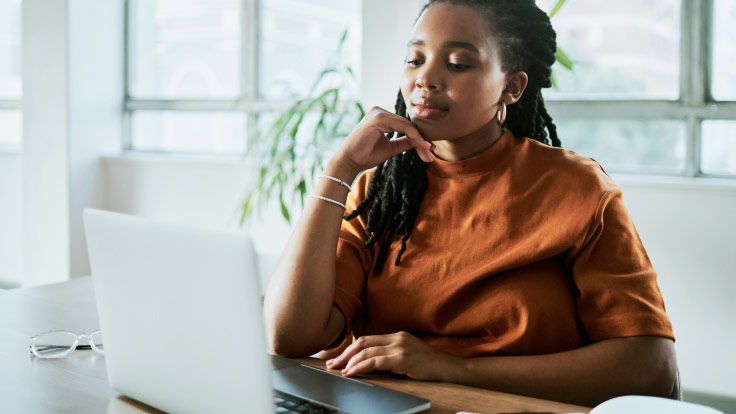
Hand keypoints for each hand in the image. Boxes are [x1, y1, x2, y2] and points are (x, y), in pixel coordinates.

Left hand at [324, 331, 456, 380]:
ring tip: (340, 370)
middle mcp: (396, 338)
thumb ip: (391, 354)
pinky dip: (361, 367)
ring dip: (350, 361)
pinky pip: (375, 361)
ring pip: (367, 351)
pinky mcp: (402, 359)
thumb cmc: (429, 365)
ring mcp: (400, 347)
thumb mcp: (408, 355)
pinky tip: (353, 372)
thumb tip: (369, 363)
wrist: (449, 368)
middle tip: (332, 364)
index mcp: (397, 336)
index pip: (367, 339)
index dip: (350, 348)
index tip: (339, 357)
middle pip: (363, 343)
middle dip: (345, 354)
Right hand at [331, 107, 434, 177]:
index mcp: (381, 116)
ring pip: (408, 126)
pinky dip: (414, 137)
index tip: (429, 151)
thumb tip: (421, 142)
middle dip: (421, 141)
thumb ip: (404, 142)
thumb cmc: (365, 156)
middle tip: (431, 156)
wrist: (349, 162)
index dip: (418, 138)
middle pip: (408, 125)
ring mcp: (379, 112)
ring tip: (429, 154)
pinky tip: (422, 147)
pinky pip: (403, 127)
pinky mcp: (379, 118)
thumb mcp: (390, 148)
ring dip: (420, 141)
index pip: (405, 125)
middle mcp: (380, 111)